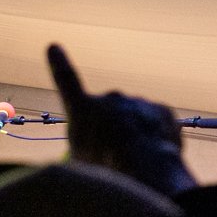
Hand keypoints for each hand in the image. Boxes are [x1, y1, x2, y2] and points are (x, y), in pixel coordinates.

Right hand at [50, 44, 195, 196]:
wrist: (146, 168)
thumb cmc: (105, 169)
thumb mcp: (78, 161)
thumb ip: (81, 147)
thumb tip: (88, 149)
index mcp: (82, 108)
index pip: (66, 80)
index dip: (59, 64)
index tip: (55, 47)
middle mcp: (109, 98)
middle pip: (106, 112)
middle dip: (108, 127)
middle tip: (111, 154)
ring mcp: (137, 102)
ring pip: (133, 118)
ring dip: (133, 134)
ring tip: (134, 160)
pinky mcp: (161, 110)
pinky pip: (154, 122)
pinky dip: (153, 135)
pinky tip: (152, 154)